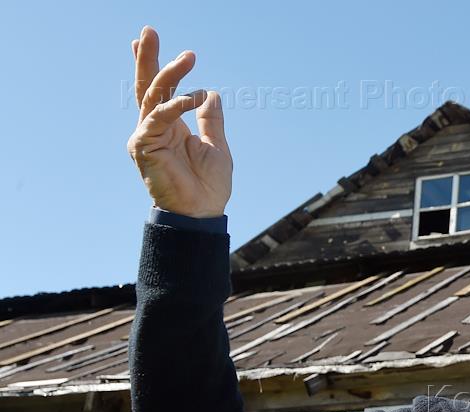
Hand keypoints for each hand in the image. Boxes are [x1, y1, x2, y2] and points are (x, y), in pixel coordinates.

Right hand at [127, 26, 231, 217]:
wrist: (203, 213)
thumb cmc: (208, 186)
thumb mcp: (216, 145)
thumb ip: (211, 119)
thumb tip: (211, 93)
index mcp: (170, 126)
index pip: (159, 90)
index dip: (154, 66)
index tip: (147, 40)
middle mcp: (154, 127)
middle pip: (148, 86)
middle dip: (148, 58)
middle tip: (148, 31)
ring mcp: (146, 135)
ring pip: (153, 96)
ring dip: (168, 73)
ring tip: (187, 56)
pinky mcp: (144, 146)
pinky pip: (158, 118)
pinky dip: (175, 106)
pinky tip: (192, 97)